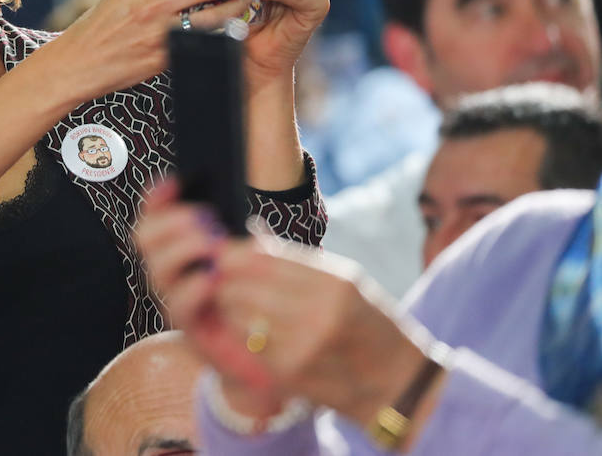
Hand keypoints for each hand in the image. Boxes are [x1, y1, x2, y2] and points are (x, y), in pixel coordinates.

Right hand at [51, 0, 254, 101]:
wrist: (77, 63)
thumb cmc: (99, 27)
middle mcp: (149, 6)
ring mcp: (158, 33)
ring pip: (211, 16)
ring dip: (235, 8)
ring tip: (245, 3)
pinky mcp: (164, 58)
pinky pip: (201, 42)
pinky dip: (220, 33)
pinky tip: (231, 29)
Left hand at [136, 181, 429, 423]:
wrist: (399, 383)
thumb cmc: (370, 324)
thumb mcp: (346, 282)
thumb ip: (298, 262)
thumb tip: (249, 238)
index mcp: (334, 283)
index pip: (261, 258)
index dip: (233, 253)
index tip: (223, 253)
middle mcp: (318, 313)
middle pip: (241, 284)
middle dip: (225, 279)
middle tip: (222, 279)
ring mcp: (303, 345)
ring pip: (238, 312)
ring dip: (230, 305)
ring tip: (236, 303)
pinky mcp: (290, 372)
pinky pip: (247, 341)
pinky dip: (242, 332)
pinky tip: (251, 329)